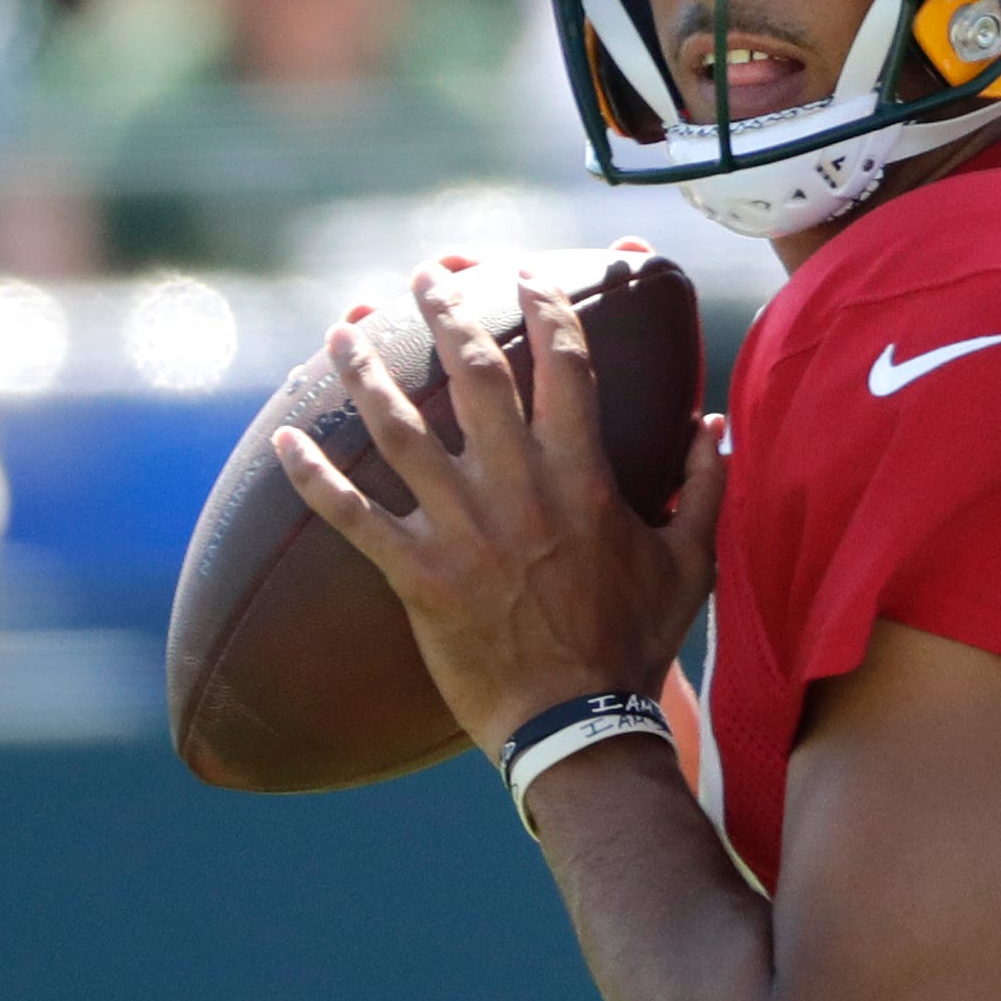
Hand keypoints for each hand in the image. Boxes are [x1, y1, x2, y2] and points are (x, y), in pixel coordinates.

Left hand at [274, 261, 726, 758]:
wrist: (579, 722)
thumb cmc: (634, 642)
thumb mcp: (688, 561)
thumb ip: (703, 487)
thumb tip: (717, 426)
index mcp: (583, 479)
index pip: (566, 369)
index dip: (545, 312)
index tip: (526, 277)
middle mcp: (517, 490)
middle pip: (474, 377)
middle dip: (445, 315)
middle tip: (422, 278)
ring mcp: (461, 531)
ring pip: (401, 432)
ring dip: (365, 375)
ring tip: (340, 332)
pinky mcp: (417, 575)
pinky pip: (352, 517)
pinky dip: (314, 477)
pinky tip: (283, 439)